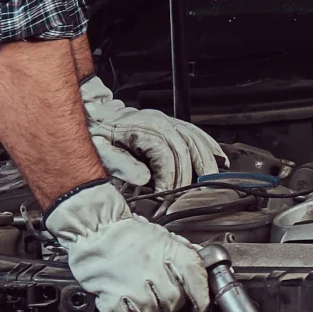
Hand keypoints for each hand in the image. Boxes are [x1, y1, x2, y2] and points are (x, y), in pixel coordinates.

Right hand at [45, 181, 210, 311]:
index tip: (200, 308)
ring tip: (148, 299)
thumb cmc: (127, 232)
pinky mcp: (113, 299)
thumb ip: (183, 253)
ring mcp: (133, 288)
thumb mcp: (164, 236)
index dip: (201, 300)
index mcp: (171, 254)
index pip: (197, 284)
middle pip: (175, 304)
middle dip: (174, 303)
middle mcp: (153, 273)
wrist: (94, 229)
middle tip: (164, 294)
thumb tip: (200, 267)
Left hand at [81, 76, 223, 191]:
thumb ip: (122, 164)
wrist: (94, 113)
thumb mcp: (101, 150)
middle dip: (188, 178)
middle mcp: (161, 123)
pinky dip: (210, 148)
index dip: (170, 180)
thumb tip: (144, 178)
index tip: (165, 198)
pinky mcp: (172, 125)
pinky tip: (218, 159)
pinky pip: (198, 134)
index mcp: (145, 130)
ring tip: (210, 185)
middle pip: (187, 152)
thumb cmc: (96, 133)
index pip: (168, 158)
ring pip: (198, 142)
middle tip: (184, 198)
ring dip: (206, 164)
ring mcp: (168, 122)